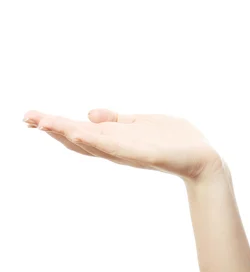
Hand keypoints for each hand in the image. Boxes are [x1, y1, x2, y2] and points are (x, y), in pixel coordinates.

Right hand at [22, 108, 224, 182]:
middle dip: (54, 128)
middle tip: (27, 118)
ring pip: (93, 143)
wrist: (201, 158)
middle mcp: (117, 148)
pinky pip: (117, 146)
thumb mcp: (142, 123)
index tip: (32, 116)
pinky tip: (80, 130)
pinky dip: (97, 140)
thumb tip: (89, 112)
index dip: (56, 125)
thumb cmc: (174, 140)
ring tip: (45, 122)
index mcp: (116, 140)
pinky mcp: (143, 153)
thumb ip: (117, 121)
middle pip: (80, 139)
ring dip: (68, 132)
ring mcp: (129, 152)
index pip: (81, 132)